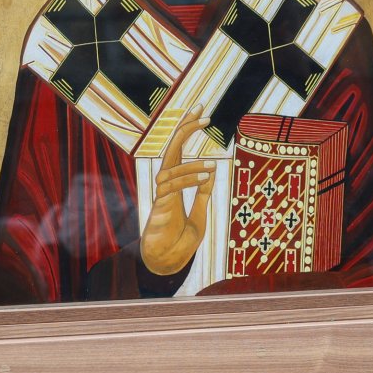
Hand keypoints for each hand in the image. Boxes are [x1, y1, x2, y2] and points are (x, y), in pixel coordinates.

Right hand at [140, 110, 213, 275]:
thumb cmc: (179, 241)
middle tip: (202, 109)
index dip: (188, 129)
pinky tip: (206, 176)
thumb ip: (203, 195)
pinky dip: (189, 179)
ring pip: (171, 167)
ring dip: (192, 165)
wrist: (167, 263)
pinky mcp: (160, 207)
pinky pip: (171, 187)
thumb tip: (212, 172)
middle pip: (171, 147)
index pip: (179, 149)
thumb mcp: (199, 215)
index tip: (203, 112)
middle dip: (185, 126)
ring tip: (212, 165)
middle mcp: (165, 183)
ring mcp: (161, 194)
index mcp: (174, 182)